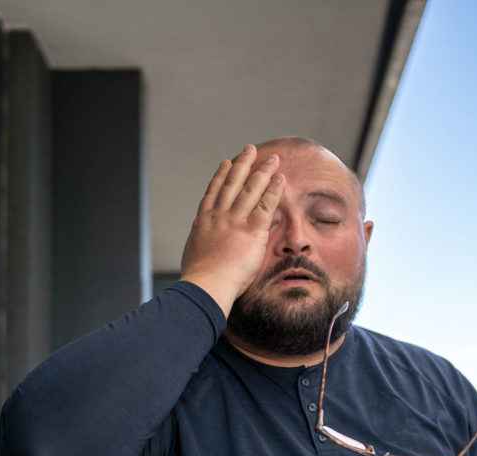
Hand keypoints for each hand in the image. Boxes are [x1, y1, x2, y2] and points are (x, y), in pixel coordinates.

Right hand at [180, 144, 285, 315]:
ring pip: (250, 189)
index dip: (221, 175)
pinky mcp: (250, 232)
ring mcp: (234, 222)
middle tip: (251, 149)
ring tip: (272, 159)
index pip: (213, 191)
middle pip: (232, 183)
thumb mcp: (196, 253)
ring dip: (262, 171)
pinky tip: (280, 180)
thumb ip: (205, 242)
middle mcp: (218, 216)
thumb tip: (211, 241)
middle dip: (243, 164)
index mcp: (203, 221)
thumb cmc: (199, 278)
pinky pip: (265, 206)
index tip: (226, 161)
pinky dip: (273, 191)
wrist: (205, 285)